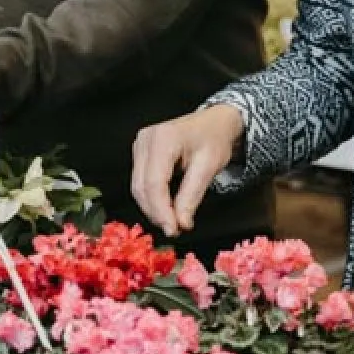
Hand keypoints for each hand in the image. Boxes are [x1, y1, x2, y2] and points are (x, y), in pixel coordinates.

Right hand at [131, 105, 244, 237]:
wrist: (214, 123)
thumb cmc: (214, 140)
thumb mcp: (209, 168)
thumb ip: (192, 196)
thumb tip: (180, 224)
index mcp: (163, 139)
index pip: (154, 183)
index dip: (161, 211)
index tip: (173, 230)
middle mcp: (145, 140)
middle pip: (142, 187)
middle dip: (157, 213)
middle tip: (176, 229)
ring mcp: (140, 145)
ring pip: (138, 187)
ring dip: (153, 208)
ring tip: (173, 221)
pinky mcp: (140, 152)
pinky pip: (140, 181)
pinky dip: (152, 198)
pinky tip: (166, 208)